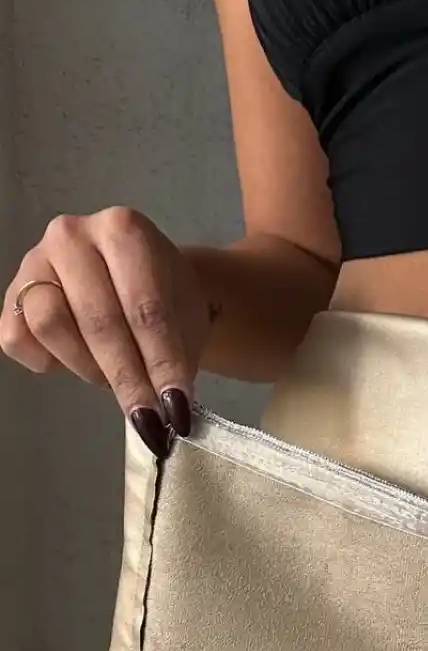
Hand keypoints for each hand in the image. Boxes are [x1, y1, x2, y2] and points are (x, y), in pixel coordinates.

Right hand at [1, 206, 214, 455]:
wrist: (145, 281)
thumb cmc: (167, 300)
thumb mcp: (187, 321)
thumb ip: (176, 357)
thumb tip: (170, 413)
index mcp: (124, 230)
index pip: (145, 308)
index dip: (162, 364)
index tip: (176, 409)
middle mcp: (73, 235)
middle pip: (99, 320)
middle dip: (128, 379)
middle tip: (149, 420)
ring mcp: (36, 261)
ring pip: (50, 324)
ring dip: (86, 366)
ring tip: (112, 378)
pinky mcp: (12, 293)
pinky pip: (17, 338)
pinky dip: (44, 361)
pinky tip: (69, 364)